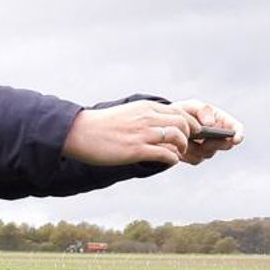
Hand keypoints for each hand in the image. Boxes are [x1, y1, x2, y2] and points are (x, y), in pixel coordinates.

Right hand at [61, 100, 200, 165]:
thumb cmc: (101, 126)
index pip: (179, 111)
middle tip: (185, 144)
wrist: (79, 132)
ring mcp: (142, 134)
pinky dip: (172, 159)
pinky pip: (166, 154)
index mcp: (145, 108)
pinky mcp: (136, 150)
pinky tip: (168, 161)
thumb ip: (144, 118)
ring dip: (183, 147)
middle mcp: (147, 118)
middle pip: (183, 123)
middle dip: (190, 135)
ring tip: (178, 153)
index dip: (190, 123)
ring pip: (178, 137)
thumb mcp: (127, 114)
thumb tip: (159, 128)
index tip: (190, 132)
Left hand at [171, 99, 244, 164]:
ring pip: (208, 153)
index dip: (239, 134)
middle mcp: (218, 138)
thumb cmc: (183, 112)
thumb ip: (202, 110)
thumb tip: (211, 123)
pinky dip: (187, 153)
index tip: (236, 138)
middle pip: (225, 145)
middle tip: (205, 141)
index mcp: (221, 122)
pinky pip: (195, 159)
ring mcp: (208, 150)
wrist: (167, 125)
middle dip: (215, 143)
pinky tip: (179, 146)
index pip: (236, 129)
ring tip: (186, 140)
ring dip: (197, 147)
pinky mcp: (196, 158)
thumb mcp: (190, 106)